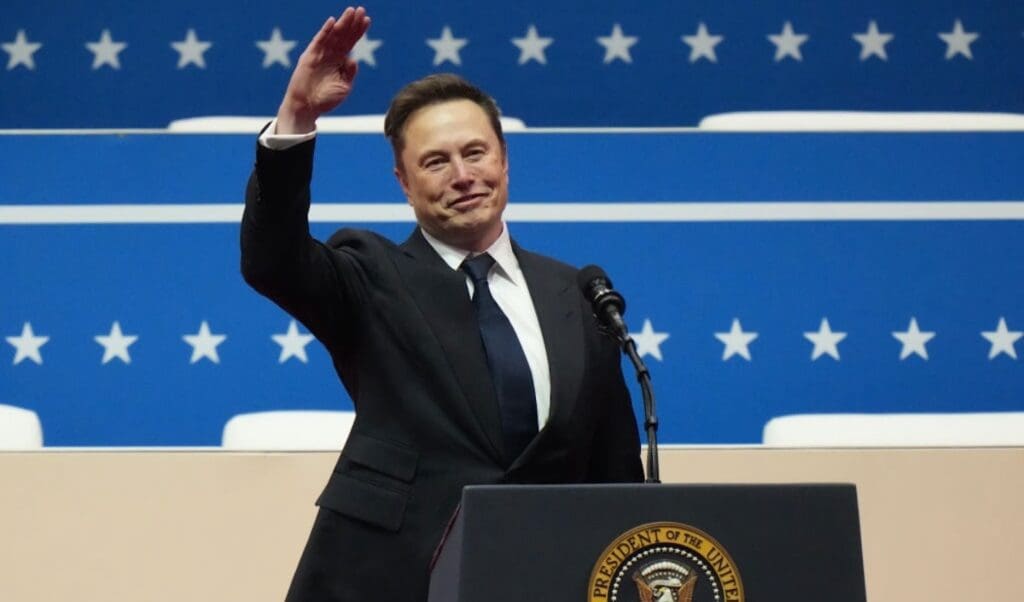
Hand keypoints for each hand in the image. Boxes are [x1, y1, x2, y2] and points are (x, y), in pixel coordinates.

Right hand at [276, 6, 370, 133]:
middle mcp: (330, 54)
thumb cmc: (325, 100)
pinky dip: (325, 31)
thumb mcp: (344, 87)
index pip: (351, 42)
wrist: (307, 108)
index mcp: (340, 61)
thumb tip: (354, 59)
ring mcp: (320, 54)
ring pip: (333, 35)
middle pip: (344, 35)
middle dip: (352, 22)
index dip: (359, 31)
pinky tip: (333, 22)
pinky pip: (318, 41)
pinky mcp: (309, 56)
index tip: (367, 19)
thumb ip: (349, 73)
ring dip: (342, 23)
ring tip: (351, 11)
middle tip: (361, 9)